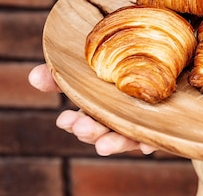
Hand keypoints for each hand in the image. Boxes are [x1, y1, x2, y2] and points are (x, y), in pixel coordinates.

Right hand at [28, 64, 155, 155]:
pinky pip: (156, 137)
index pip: (81, 118)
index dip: (72, 122)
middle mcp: (117, 117)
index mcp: (99, 106)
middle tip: (81, 127)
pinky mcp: (161, 125)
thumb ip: (66, 70)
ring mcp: (139, 122)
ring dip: (113, 142)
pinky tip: (145, 146)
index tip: (64, 120)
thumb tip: (35, 76)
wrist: (168, 55)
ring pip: (124, 137)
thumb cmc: (125, 60)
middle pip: (101, 130)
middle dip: (90, 131)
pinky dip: (148, 142)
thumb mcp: (95, 58)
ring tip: (103, 145)